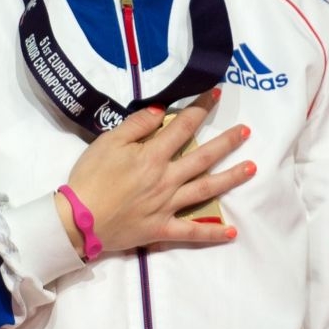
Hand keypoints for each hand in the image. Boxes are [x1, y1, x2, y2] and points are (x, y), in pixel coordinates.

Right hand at [56, 88, 252, 255]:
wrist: (77, 220)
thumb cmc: (89, 177)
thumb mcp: (107, 142)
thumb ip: (136, 125)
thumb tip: (162, 112)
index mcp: (152, 156)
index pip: (183, 127)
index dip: (201, 109)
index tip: (216, 95)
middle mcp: (166, 179)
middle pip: (203, 157)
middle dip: (227, 142)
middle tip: (246, 131)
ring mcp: (167, 205)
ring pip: (205, 190)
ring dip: (231, 178)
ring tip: (252, 168)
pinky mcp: (162, 228)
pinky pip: (191, 232)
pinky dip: (211, 233)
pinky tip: (231, 232)